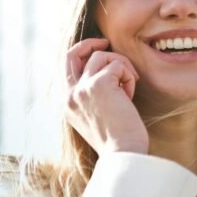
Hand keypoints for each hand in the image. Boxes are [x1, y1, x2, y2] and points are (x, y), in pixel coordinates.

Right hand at [65, 38, 148, 155]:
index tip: (98, 50)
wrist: (123, 154)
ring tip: (128, 89)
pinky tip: (130, 96)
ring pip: (102, 56)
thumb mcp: (96, 117)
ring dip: (121, 67)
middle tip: (107, 42)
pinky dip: (128, 76)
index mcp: (67, 104)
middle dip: (90, 43)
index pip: (66, 67)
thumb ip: (92, 96)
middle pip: (72, 53)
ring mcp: (82, 88)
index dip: (82, 53)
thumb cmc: (117, 140)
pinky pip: (118, 65)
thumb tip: (105, 73)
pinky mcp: (99, 84)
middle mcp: (69, 95)